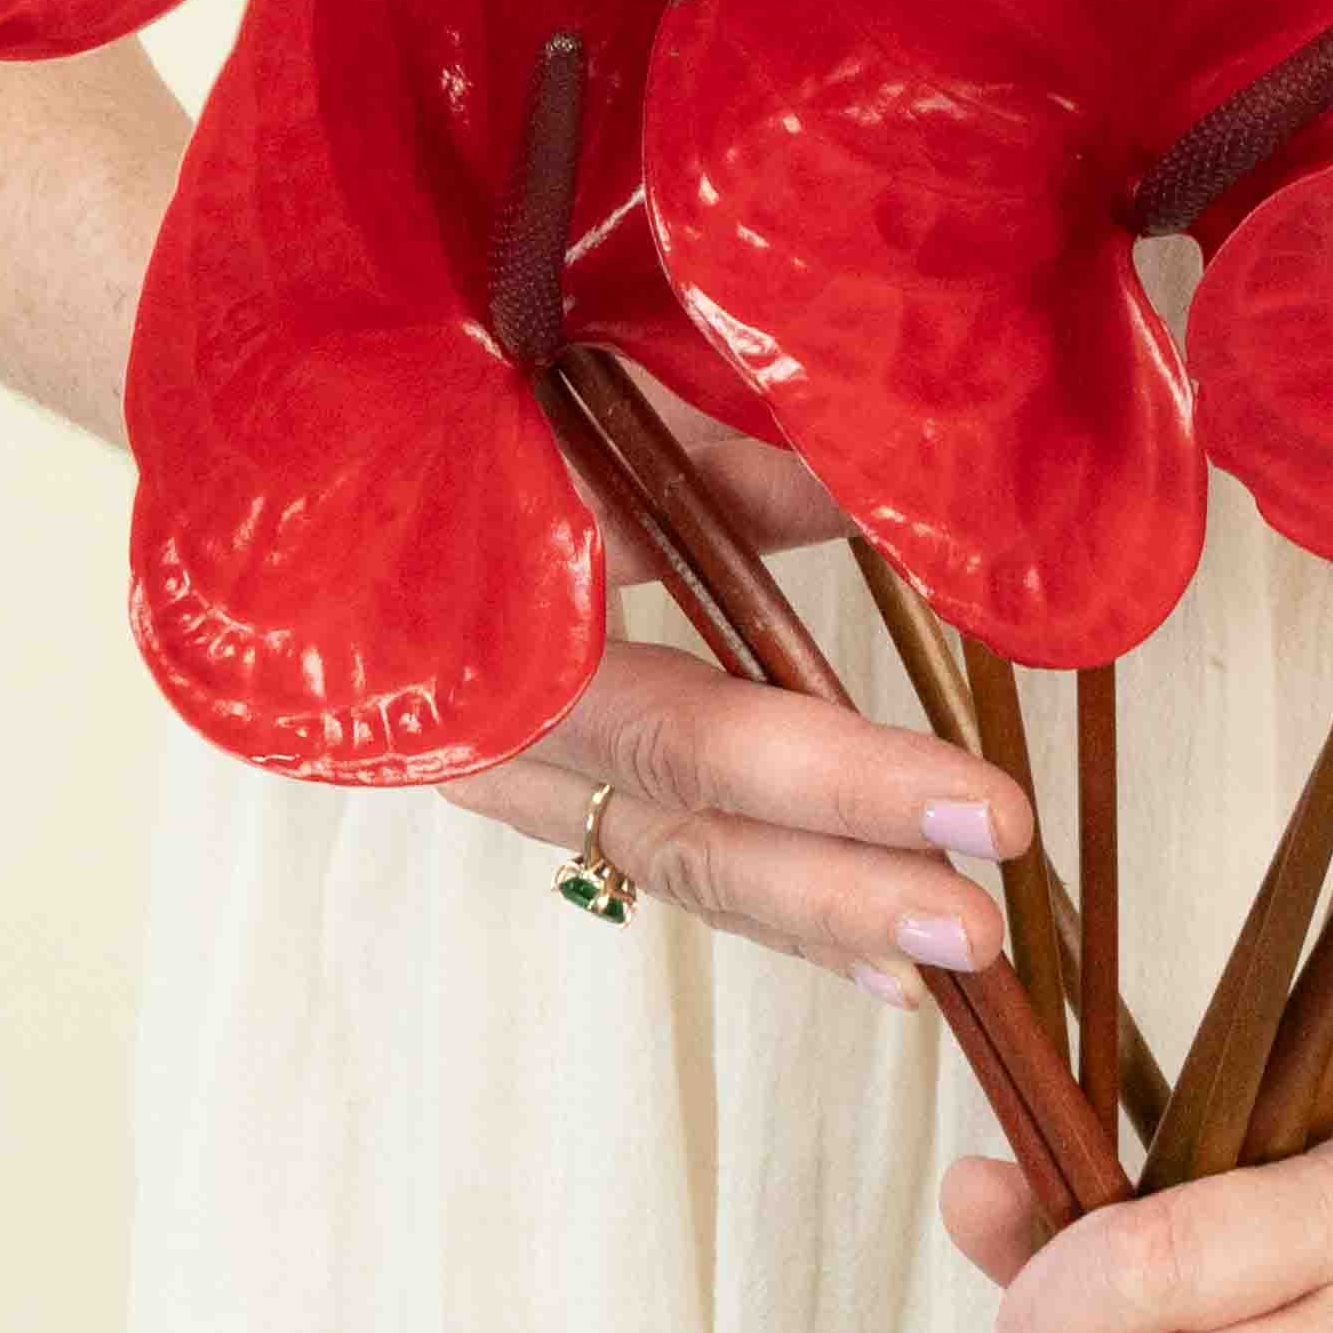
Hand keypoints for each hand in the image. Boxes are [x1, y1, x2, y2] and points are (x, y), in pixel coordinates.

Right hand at [446, 391, 1027, 1006]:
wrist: (344, 420)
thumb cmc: (485, 374)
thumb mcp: (621, 388)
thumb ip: (760, 456)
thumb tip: (916, 501)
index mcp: (500, 620)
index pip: (693, 731)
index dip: (843, 782)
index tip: (987, 810)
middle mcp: (488, 719)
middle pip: (682, 828)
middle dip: (841, 888)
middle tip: (982, 925)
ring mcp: (501, 759)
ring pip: (670, 860)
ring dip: (815, 915)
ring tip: (951, 958)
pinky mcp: (531, 768)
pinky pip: (656, 845)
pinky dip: (769, 896)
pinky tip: (874, 954)